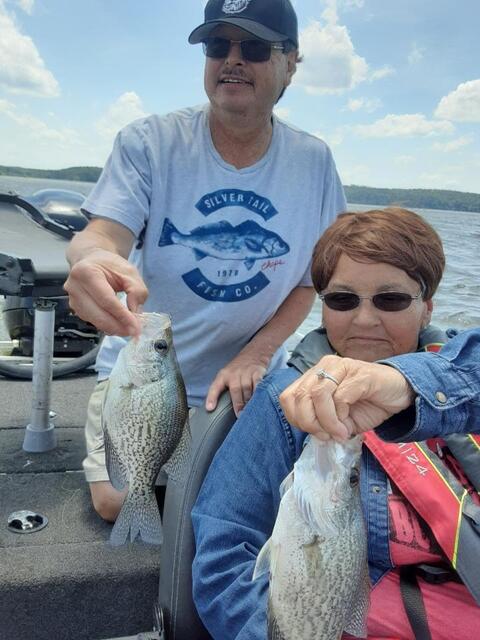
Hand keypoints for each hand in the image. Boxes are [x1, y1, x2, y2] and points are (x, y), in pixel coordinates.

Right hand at [64, 249, 148, 336]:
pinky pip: (92, 321)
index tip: (136, 327)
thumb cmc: (110, 265)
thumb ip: (137, 291)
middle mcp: (75, 286)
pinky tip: (118, 325)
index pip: (107, 300)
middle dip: (118, 326)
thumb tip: (136, 314)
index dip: (122, 316)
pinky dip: (106, 326)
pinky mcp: (75, 308)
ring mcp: (72, 299)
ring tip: (128, 329)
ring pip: (94, 321)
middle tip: (134, 332)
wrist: (92, 260)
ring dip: (113, 328)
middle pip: (98, 314)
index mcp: (86, 272)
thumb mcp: (129, 272)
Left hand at [205, 348, 268, 416]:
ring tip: (250, 411)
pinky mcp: (258, 371)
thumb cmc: (239, 369)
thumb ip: (224, 389)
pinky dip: (258, 392)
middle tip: (240, 415)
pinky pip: (258, 384)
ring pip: (247, 388)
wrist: (254, 352)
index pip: (215, 387)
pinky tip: (259, 400)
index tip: (210, 408)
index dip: (212, 398)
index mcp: (223, 375)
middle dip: (238, 404)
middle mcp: (234, 373)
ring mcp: (246, 371)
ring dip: (249, 401)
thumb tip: (219, 409)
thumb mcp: (227, 375)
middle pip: (235, 390)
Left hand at [279, 354, 414, 441]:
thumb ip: (322, 423)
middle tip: (326, 436)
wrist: (400, 394)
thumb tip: (314, 434)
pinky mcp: (359, 374)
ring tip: (338, 433)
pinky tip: (347, 428)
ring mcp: (341, 367)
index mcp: (314, 376)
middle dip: (309, 423)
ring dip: (325, 422)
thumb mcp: (339, 420)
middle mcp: (324, 367)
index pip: (288, 397)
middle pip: (299, 397)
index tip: (315, 434)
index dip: (296, 419)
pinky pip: (340, 397)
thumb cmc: (368, 405)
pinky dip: (339, 418)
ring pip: (317, 395)